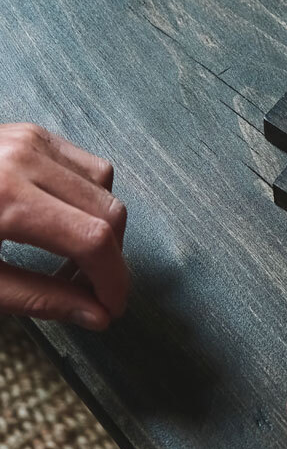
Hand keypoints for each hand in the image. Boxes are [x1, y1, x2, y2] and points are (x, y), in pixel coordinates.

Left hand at [0, 122, 127, 329]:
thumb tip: (97, 315)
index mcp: (6, 202)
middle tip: (94, 294)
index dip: (113, 281)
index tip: (112, 309)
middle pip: (108, 211)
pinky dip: (86, 195)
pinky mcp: (30, 133)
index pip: (92, 241)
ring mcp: (29, 140)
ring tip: (73, 258)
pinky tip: (61, 221)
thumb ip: (41, 298)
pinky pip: (84, 163)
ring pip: (103, 185)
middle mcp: (24, 160)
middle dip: (111, 260)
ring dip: (102, 225)